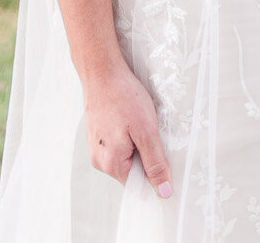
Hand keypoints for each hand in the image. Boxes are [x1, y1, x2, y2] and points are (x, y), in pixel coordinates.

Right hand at [83, 58, 172, 198]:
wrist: (102, 69)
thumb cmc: (122, 96)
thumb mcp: (146, 130)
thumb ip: (155, 163)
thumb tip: (163, 191)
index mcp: (111, 164)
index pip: (137, 184)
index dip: (153, 172)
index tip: (158, 152)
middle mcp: (99, 159)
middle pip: (131, 169)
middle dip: (144, 153)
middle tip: (147, 129)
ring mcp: (96, 146)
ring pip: (124, 154)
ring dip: (135, 142)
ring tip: (135, 120)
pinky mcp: (97, 133)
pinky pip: (117, 143)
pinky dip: (126, 133)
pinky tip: (127, 116)